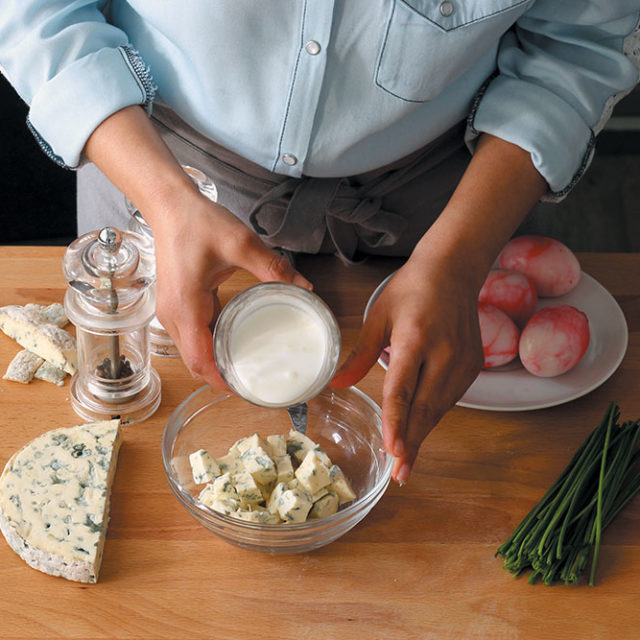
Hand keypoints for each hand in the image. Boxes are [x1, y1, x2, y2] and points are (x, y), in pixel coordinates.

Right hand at [82, 106, 310, 389]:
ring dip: (217, 365)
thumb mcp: (240, 243)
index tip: (250, 390)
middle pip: (196, 364)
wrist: (170, 206)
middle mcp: (174, 317)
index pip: (201, 361)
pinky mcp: (178, 306)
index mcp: (186, 308)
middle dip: (223, 379)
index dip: (223, 382)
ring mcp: (172, 313)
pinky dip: (212, 348)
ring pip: (193, 353)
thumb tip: (304, 286)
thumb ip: (273, 267)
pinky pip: (194, 337)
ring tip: (250, 369)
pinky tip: (236, 345)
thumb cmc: (199, 223)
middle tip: (258, 383)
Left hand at [331, 248, 483, 483]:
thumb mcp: (378, 317)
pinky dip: (433, 415)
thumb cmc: (411, 290)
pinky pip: (450, 398)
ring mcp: (463, 360)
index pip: (404, 388)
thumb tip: (336, 385)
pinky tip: (419, 429)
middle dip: (411, 442)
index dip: (397, 421)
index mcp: (415, 337)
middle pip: (425, 406)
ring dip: (421, 433)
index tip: (393, 449)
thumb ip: (360, 355)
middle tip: (399, 472)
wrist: (454, 271)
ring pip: (439, 407)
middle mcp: (444, 352)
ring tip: (405, 459)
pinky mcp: (474, 365)